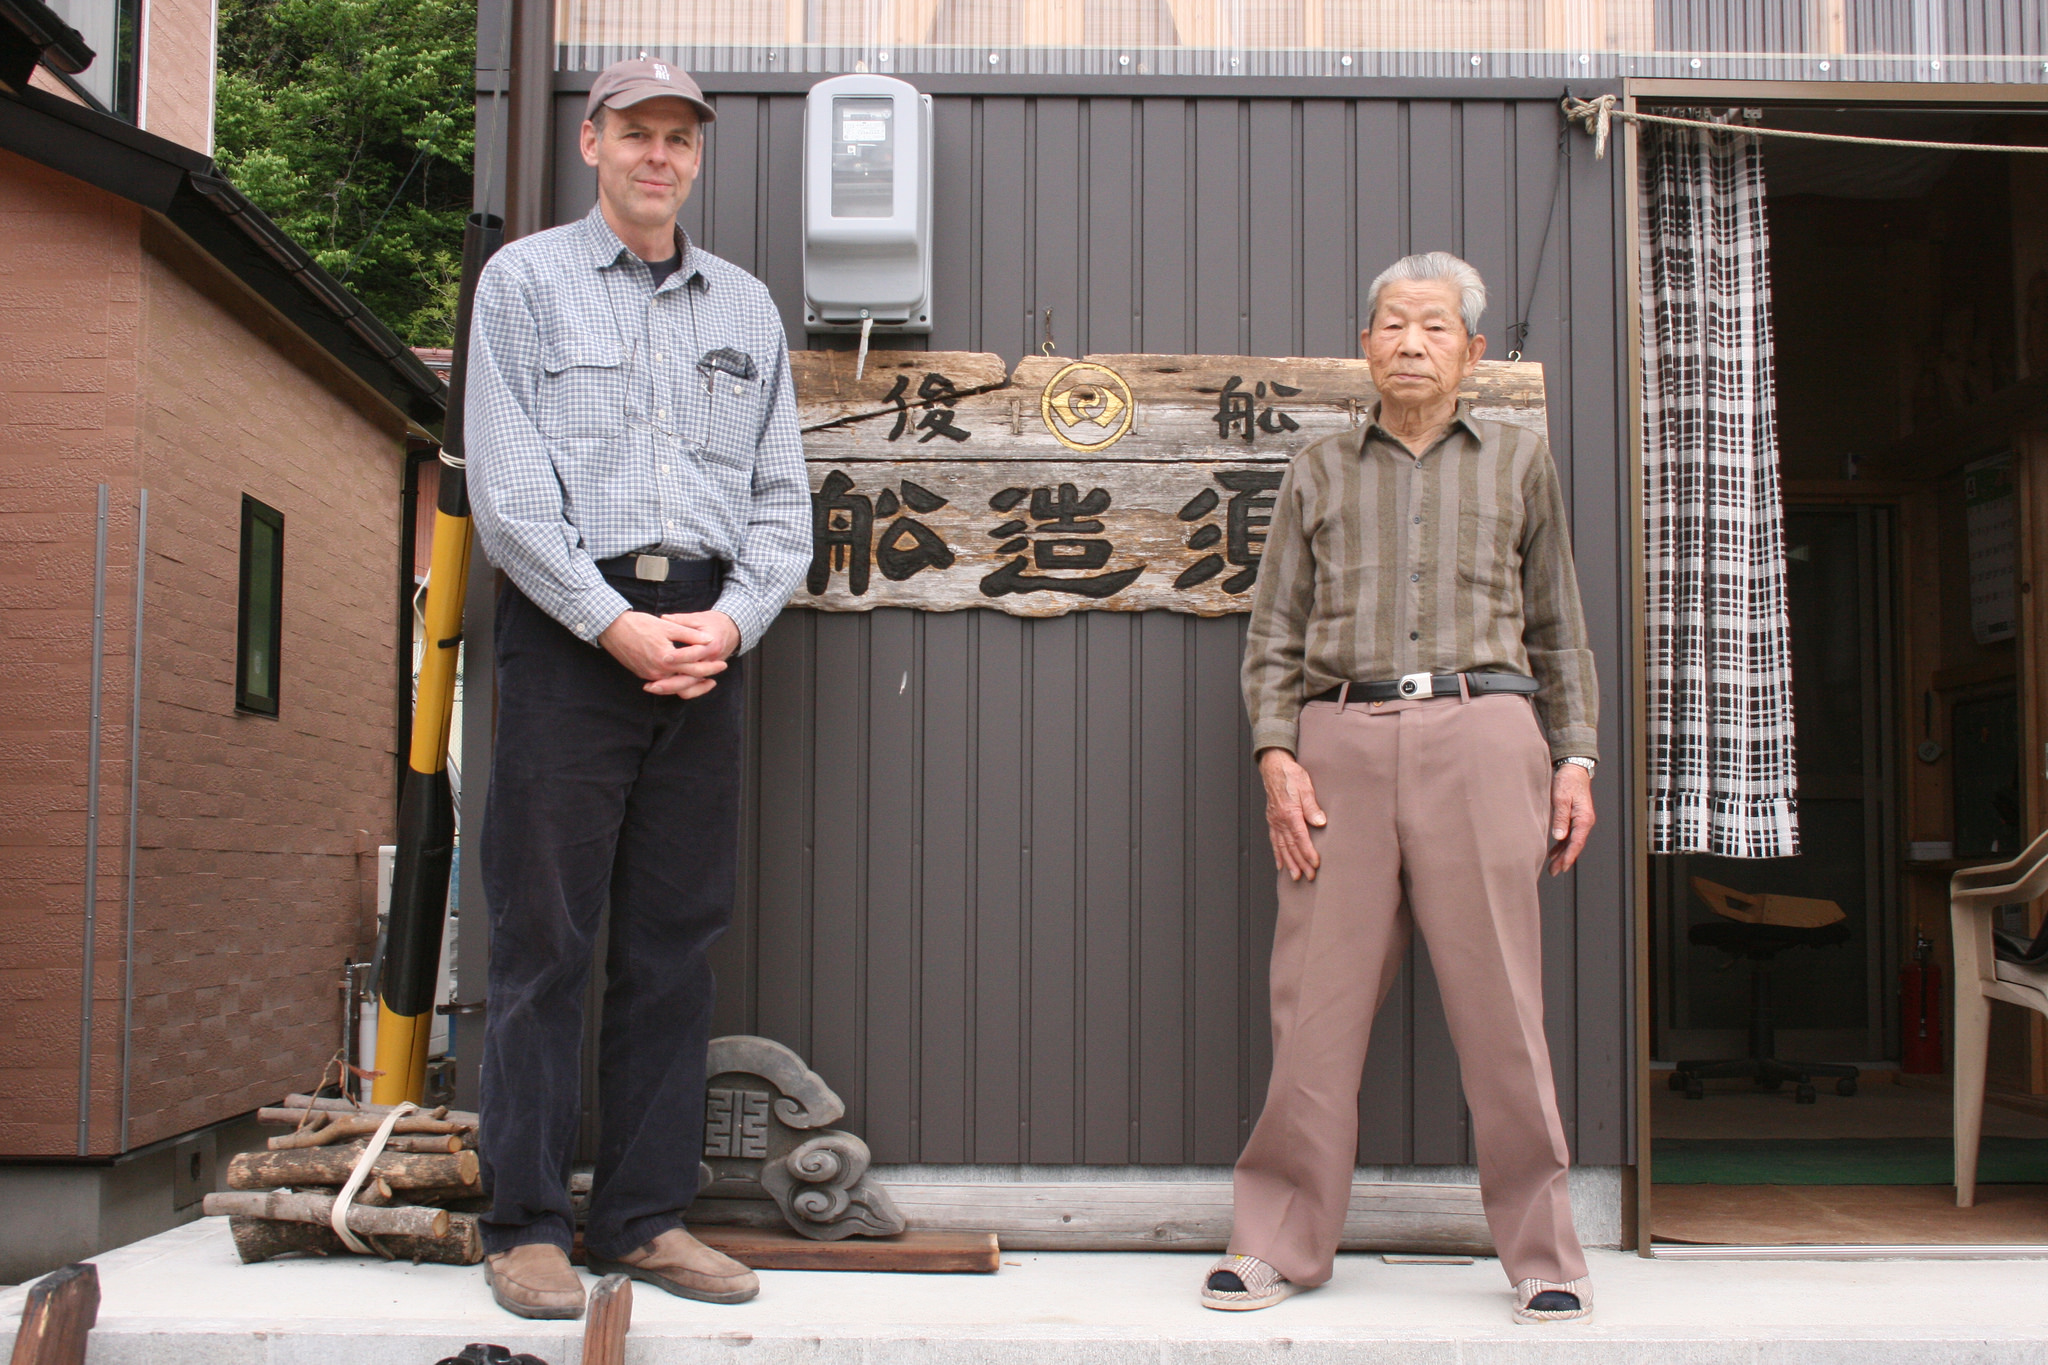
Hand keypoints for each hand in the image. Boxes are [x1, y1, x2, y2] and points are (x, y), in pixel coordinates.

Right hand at [596, 610, 735, 699]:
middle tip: (720, 669)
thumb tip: (709, 640)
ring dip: (692, 683)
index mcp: (666, 658)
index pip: (694, 665)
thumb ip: (689, 635)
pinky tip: (685, 677)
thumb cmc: (639, 624)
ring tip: (706, 679)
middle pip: (688, 678)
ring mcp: (650, 675)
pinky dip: (677, 682)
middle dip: (705, 675)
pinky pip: (664, 683)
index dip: (710, 664)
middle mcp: (658, 671)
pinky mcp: (644, 675)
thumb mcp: (668, 626)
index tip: (722, 661)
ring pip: (676, 685)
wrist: (612, 629)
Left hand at [649, 610, 739, 695]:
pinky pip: (692, 688)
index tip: (665, 657)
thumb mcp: (698, 618)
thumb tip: (664, 618)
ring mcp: (708, 670)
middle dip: (671, 682)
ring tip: (652, 687)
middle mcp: (711, 661)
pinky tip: (660, 688)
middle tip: (653, 683)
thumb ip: (681, 620)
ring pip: (691, 686)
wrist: (731, 631)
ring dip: (672, 689)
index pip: (695, 653)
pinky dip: (677, 690)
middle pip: (692, 676)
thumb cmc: (713, 622)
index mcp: (711, 645)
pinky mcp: (703, 675)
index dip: (680, 656)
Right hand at [1259, 747, 1326, 881]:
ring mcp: (1274, 822)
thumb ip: (1312, 807)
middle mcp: (1280, 820)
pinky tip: (1281, 863)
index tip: (1315, 864)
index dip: (1308, 852)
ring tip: (1295, 876)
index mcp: (1290, 812)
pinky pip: (1274, 841)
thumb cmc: (1291, 775)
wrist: (1274, 767)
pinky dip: (1278, 854)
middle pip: (1291, 846)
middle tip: (1309, 876)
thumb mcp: (1306, 787)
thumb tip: (1320, 822)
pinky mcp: (1272, 821)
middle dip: (1300, 863)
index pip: (1300, 838)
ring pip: (1282, 847)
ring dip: (1289, 863)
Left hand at [1547, 761, 1595, 875]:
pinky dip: (1562, 844)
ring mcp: (1580, 820)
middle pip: (1575, 845)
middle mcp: (1585, 821)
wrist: (1573, 769)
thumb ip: (1560, 818)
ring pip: (1572, 841)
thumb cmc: (1567, 781)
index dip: (1569, 856)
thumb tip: (1559, 837)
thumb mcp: (1561, 799)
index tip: (1561, 867)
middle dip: (1565, 859)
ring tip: (1553, 866)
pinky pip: (1570, 835)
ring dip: (1563, 854)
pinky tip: (1554, 851)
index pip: (1576, 843)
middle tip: (1554, 872)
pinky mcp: (1575, 817)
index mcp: (1583, 819)